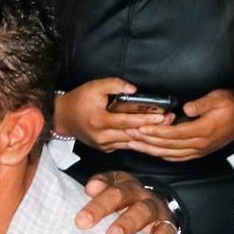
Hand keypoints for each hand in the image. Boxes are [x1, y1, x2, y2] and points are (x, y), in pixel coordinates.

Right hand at [56, 78, 170, 152]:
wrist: (62, 118)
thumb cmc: (78, 100)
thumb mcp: (94, 87)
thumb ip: (114, 84)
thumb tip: (134, 89)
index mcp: (99, 121)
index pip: (127, 121)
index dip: (145, 119)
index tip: (162, 116)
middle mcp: (101, 136)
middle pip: (132, 134)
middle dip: (153, 128)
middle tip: (171, 120)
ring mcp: (103, 145)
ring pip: (131, 142)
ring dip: (148, 135)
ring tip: (165, 126)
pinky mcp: (105, 149)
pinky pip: (125, 145)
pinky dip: (137, 139)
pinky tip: (150, 133)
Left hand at [76, 172, 191, 233]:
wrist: (147, 201)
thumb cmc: (117, 199)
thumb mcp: (109, 186)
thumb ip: (100, 184)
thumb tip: (92, 186)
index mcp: (130, 190)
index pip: (117, 193)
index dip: (100, 205)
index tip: (82, 221)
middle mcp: (150, 204)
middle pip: (142, 210)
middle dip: (127, 223)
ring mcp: (164, 223)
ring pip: (165, 230)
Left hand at [124, 89, 233, 162]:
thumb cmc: (232, 106)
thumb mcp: (220, 98)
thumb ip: (202, 104)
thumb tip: (187, 108)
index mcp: (202, 130)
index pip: (173, 134)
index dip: (155, 132)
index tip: (139, 127)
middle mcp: (199, 144)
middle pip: (167, 146)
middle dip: (146, 141)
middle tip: (128, 135)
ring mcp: (198, 151)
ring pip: (169, 154)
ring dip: (150, 150)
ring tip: (133, 144)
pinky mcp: (198, 153)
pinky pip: (176, 158)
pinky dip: (161, 155)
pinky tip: (150, 151)